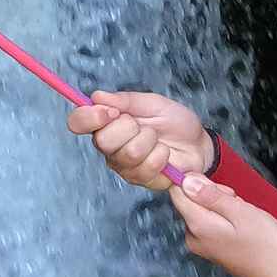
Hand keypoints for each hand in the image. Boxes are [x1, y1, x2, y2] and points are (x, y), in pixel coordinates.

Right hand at [66, 90, 215, 190]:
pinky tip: (165, 154)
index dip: (88, 117)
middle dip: (129, 128)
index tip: (109, 112)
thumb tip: (97, 96)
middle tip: (144, 125)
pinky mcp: (140, 180)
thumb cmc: (173, 122)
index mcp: (108, 124)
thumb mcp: (153, 103)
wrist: (197, 143)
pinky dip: (161, 156)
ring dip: (150, 141)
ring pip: (128, 154)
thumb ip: (126, 100)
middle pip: (102, 140)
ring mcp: (123, 166)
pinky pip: (146, 168)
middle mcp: (110, 147)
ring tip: (158, 140)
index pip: (78, 122)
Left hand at [171, 173, 276, 276]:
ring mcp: (201, 244)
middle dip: (212, 193)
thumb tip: (186, 180)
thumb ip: (211, 195)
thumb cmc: (264, 244)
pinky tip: (240, 223)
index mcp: (198, 225)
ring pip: (202, 209)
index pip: (177, 192)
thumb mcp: (241, 211)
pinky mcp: (210, 247)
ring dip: (220, 204)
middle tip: (236, 202)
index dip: (196, 180)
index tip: (217, 186)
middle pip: (190, 200)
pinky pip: (209, 221)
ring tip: (241, 214)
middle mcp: (193, 236)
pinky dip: (223, 216)